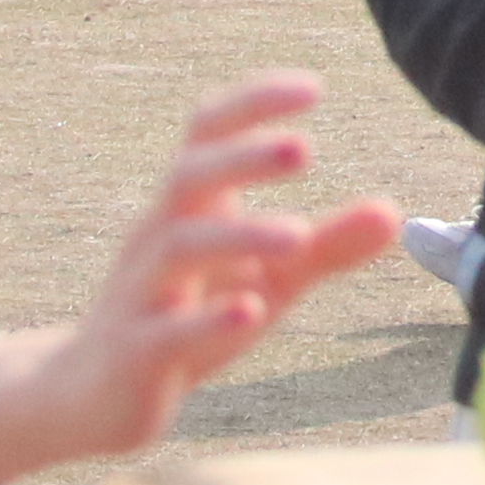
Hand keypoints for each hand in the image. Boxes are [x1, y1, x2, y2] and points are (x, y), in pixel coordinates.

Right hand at [0, 76, 397, 484]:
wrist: (90, 397)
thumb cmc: (189, 318)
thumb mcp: (266, 280)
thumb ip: (326, 247)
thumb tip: (394, 210)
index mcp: (189, 208)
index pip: (207, 133)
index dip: (252, 103)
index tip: (312, 87)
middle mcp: (158, 238)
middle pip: (186, 176)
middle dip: (242, 158)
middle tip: (304, 147)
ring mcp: (141, 295)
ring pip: (176, 248)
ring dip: (238, 236)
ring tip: (296, 236)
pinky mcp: (135, 355)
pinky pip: (164, 333)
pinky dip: (205, 320)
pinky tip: (251, 312)